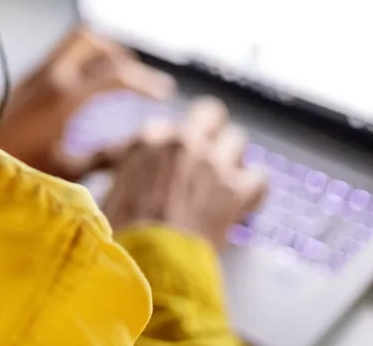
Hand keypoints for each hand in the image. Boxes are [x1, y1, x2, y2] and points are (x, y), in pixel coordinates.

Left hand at [0, 29, 175, 181]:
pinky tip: (85, 86)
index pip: (116, 75)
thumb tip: (140, 150)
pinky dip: (79, 60)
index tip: (163, 93)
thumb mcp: (68, 170)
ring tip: (115, 76)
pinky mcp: (20, 80)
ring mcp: (31, 75)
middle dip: (121, 55)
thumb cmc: (17, 172)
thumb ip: (107, 156)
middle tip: (138, 78)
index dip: (146, 82)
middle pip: (93, 40)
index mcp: (64, 98)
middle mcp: (48, 77)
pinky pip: (58, 55)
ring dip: (99, 51)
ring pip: (73, 41)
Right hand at [102, 97, 267, 247]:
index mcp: (150, 140)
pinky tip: (244, 203)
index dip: (172, 148)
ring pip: (237, 137)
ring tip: (227, 177)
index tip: (173, 162)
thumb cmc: (124, 231)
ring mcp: (213, 163)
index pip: (167, 127)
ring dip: (233, 156)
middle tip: (210, 149)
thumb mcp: (112, 189)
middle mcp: (184, 142)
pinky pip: (260, 176)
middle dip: (212, 127)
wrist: (149, 260)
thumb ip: (127, 170)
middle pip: (210, 112)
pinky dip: (253, 190)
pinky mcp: (237, 190)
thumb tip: (128, 173)